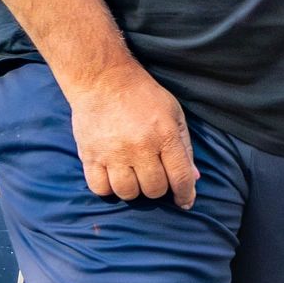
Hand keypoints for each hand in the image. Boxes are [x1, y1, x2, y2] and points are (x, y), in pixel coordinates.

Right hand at [62, 62, 197, 208]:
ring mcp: (113, 153)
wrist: (104, 80)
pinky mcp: (90, 155)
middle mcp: (140, 147)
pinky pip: (100, 188)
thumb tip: (194, 179)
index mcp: (165, 136)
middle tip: (155, 177)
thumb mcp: (174, 115)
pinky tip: (114, 177)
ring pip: (128, 193)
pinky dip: (109, 188)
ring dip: (134, 190)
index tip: (184, 202)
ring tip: (134, 176)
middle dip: (158, 189)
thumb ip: (185, 148)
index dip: (185, 195)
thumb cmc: (144, 97)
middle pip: (154, 189)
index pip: (180, 177)